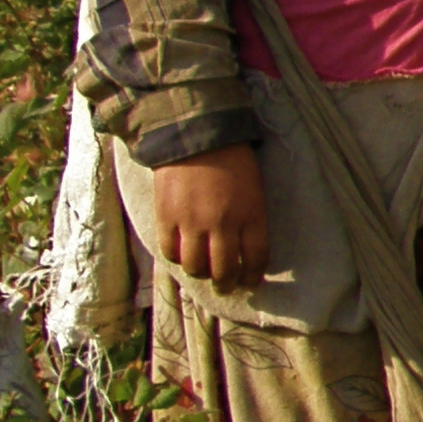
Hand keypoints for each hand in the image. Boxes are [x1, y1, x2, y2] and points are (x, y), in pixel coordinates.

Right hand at [152, 144, 270, 291]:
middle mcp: (222, 223)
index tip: (251, 282)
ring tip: (203, 273)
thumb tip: (246, 249)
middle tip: (226, 286)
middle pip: (224, 270)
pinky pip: (170, 251)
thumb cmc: (232, 160)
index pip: (256, 258)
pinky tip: (182, 256)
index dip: (254, 276)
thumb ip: (251, 218)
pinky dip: (176, 258)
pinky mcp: (166, 217)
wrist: (195, 135)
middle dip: (227, 284)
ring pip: (195, 266)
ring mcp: (192, 222)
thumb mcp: (254, 188)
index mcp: (251, 214)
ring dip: (201, 274)